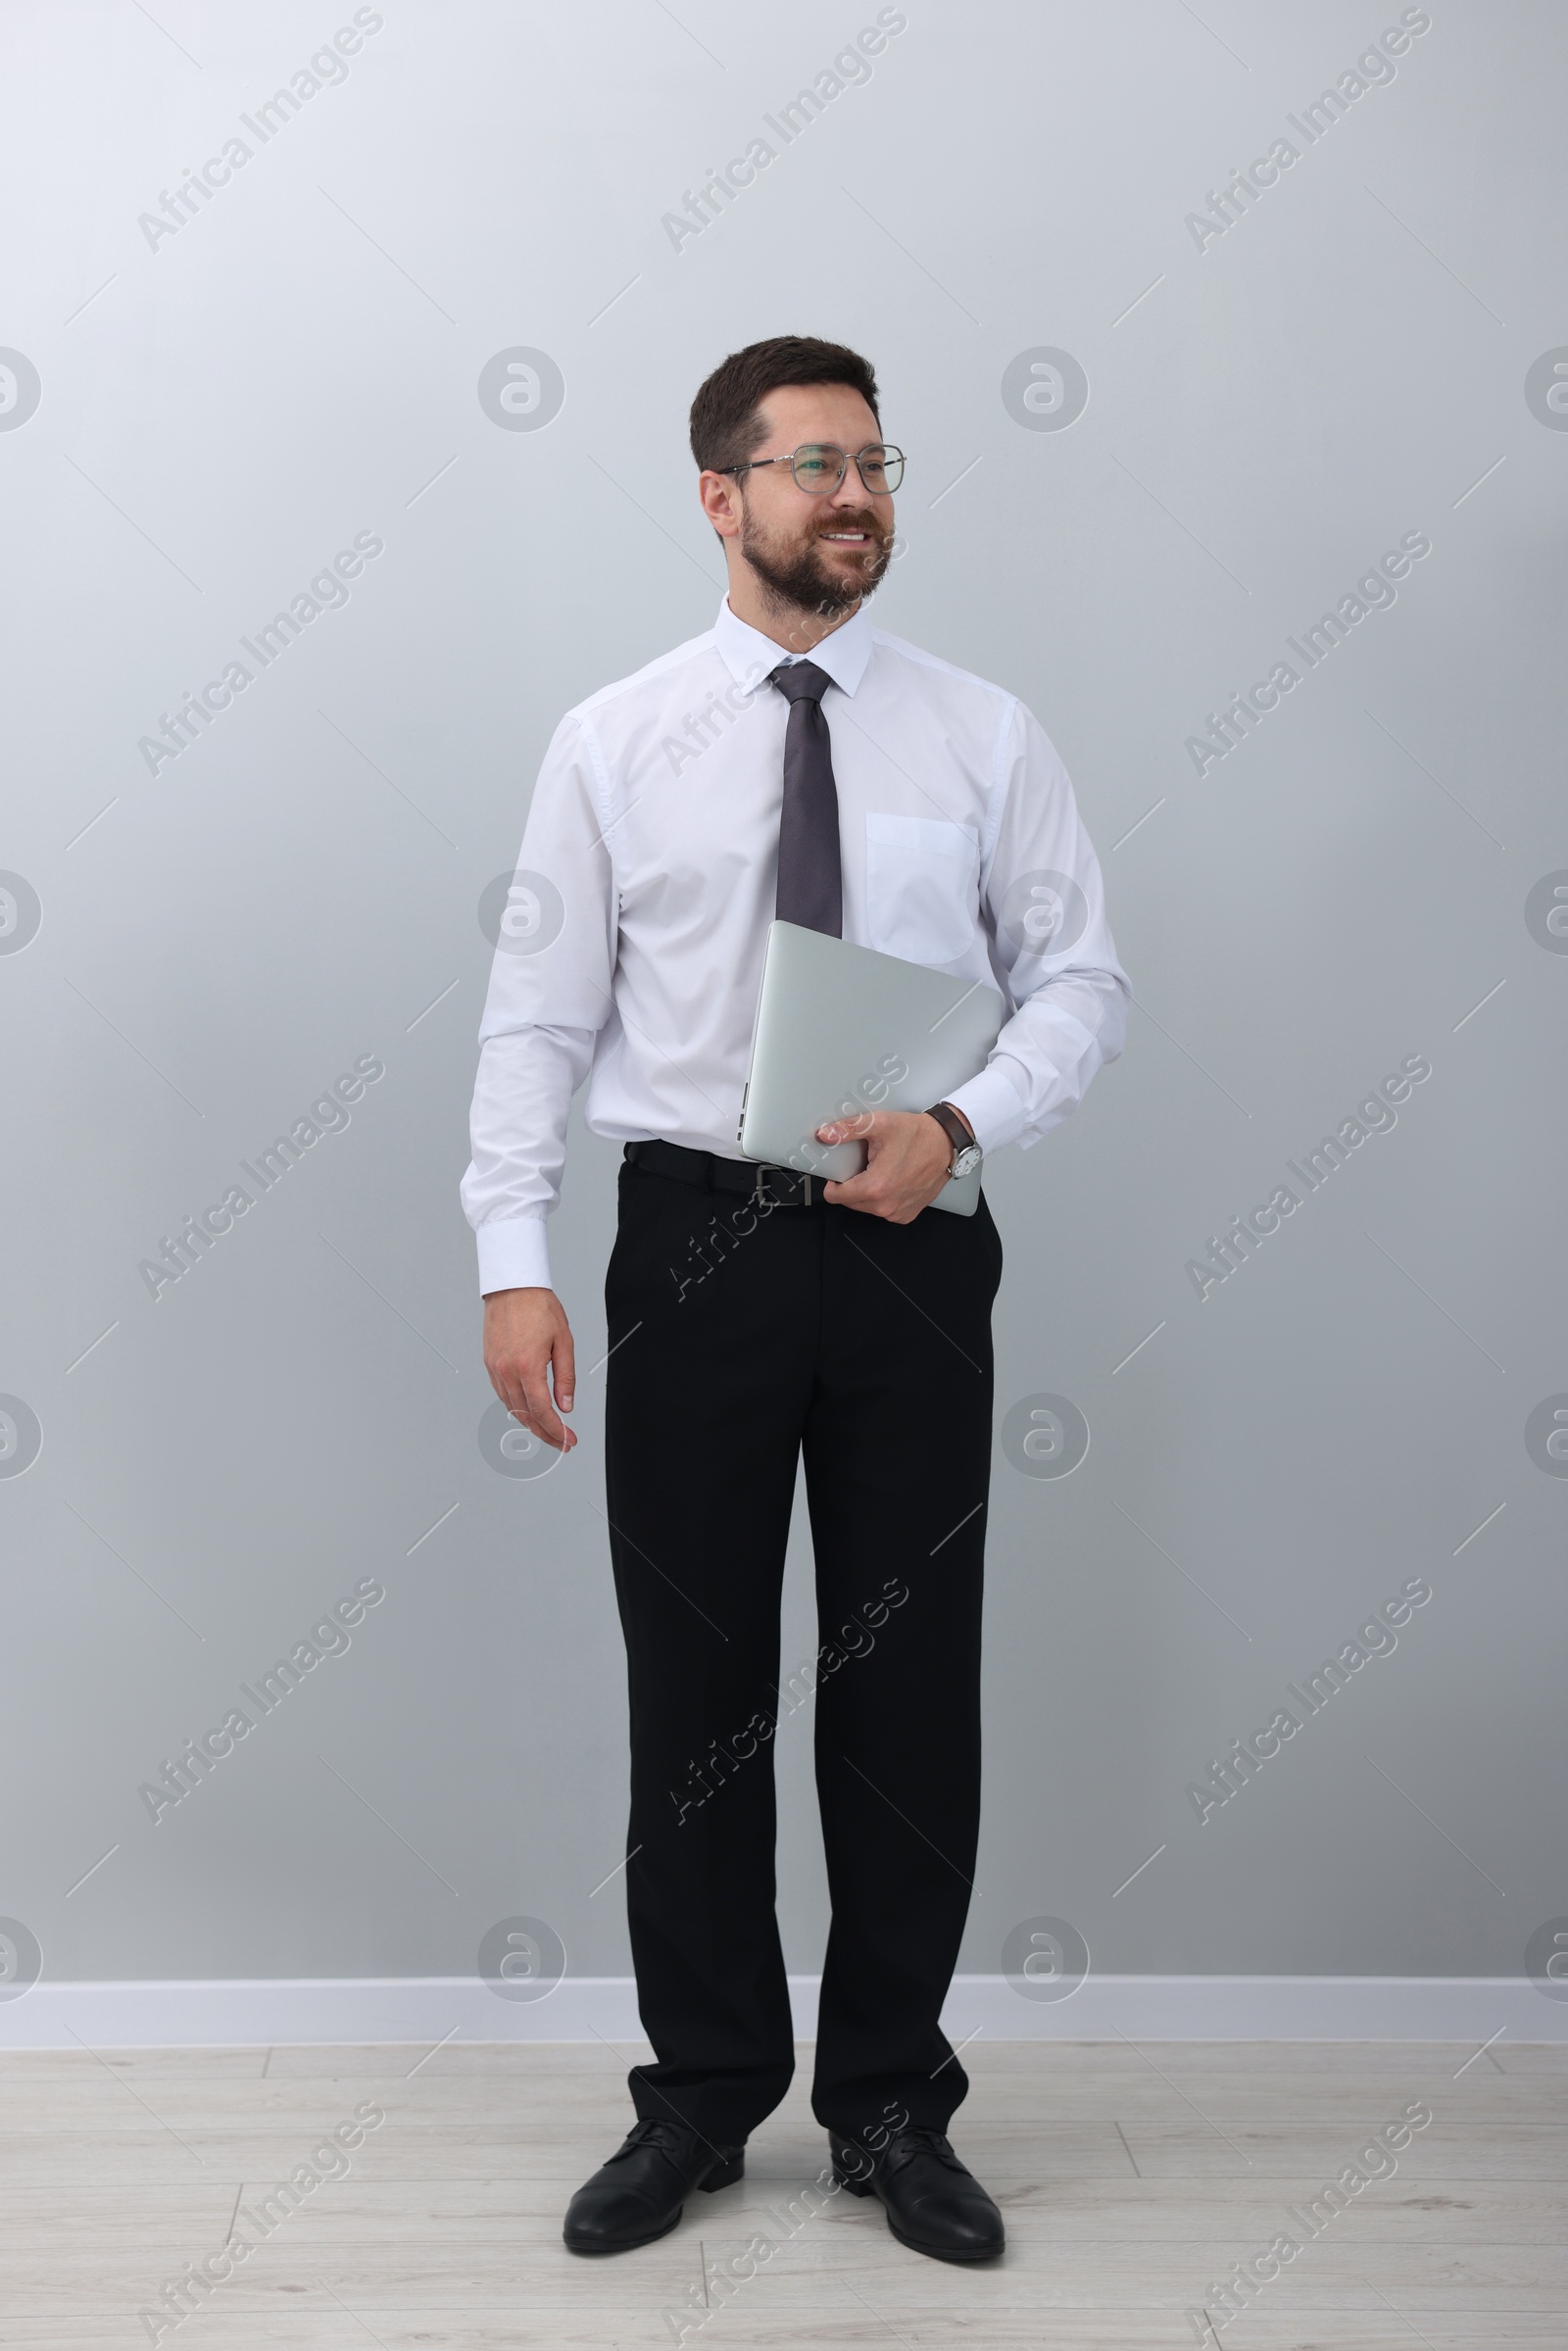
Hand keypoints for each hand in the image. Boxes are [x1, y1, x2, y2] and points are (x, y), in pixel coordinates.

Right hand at [482, 1286, 577, 1454]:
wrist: (512, 1287)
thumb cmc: (539, 1307)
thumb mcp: (563, 1341)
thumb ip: (565, 1377)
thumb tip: (566, 1406)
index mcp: (527, 1366)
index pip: (542, 1411)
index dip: (556, 1431)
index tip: (568, 1440)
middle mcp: (507, 1371)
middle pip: (525, 1416)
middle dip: (545, 1434)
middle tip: (561, 1442)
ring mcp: (495, 1368)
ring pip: (512, 1408)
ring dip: (530, 1423)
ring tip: (548, 1430)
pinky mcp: (490, 1363)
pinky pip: (502, 1394)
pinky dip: (517, 1407)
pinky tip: (528, 1409)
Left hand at [813, 1106, 971, 1223]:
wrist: (947, 1144)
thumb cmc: (918, 1135)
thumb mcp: (880, 1124)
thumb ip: (849, 1129)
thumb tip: (826, 1135)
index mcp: (875, 1187)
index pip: (834, 1196)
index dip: (833, 1182)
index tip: (840, 1171)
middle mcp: (886, 1205)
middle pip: (849, 1202)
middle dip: (852, 1185)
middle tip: (866, 1165)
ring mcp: (897, 1212)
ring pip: (866, 1207)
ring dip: (867, 1192)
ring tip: (881, 1170)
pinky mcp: (906, 1214)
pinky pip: (883, 1210)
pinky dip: (884, 1198)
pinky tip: (893, 1180)